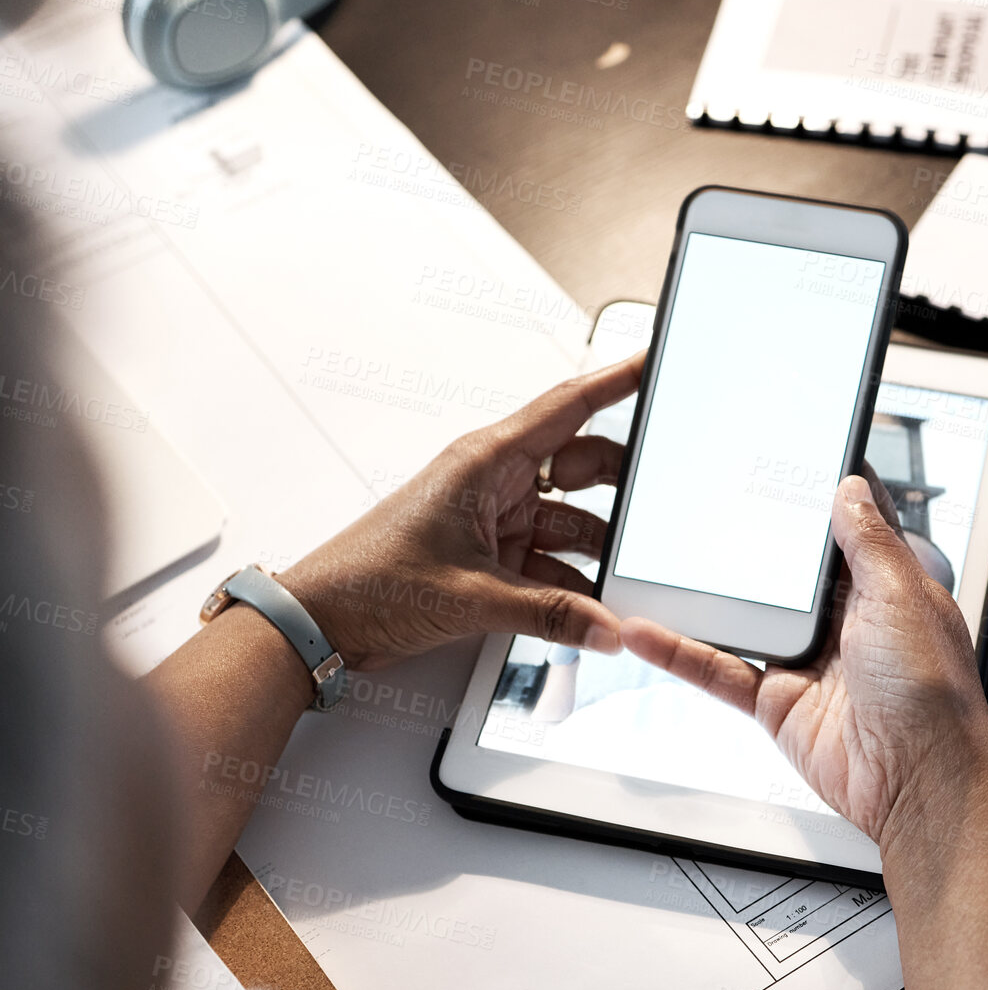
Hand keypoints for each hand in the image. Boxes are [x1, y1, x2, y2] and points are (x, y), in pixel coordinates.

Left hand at [279, 356, 643, 669]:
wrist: (323, 620)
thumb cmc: (371, 580)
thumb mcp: (473, 597)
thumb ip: (550, 613)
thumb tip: (605, 625)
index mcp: (485, 461)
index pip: (569, 406)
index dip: (617, 382)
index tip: (655, 364)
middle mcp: (492, 482)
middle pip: (579, 466)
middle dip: (621, 483)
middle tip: (662, 499)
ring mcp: (492, 520)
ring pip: (567, 519)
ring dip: (596, 546)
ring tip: (629, 569)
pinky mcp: (488, 557)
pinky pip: (547, 559)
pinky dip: (571, 581)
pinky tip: (591, 602)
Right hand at [620, 472, 987, 846]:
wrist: (917, 778)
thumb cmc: (932, 694)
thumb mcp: (902, 594)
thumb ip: (869, 540)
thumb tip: (851, 489)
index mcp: (883, 589)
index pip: (845, 533)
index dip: (817, 501)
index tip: (783, 467)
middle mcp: (844, 624)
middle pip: (784, 575)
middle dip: (749, 545)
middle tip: (705, 505)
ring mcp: (805, 663)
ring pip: (742, 621)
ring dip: (703, 600)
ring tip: (658, 566)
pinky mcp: (775, 701)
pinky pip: (719, 670)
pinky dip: (679, 654)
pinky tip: (648, 632)